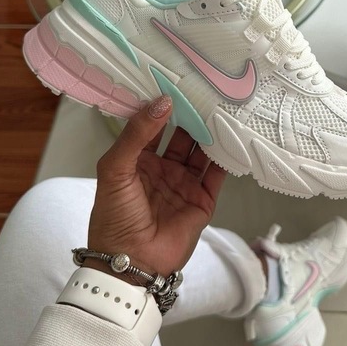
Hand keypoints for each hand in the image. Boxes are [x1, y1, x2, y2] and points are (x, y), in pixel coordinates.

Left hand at [87, 96, 226, 277]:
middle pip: (181, 135)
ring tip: (222, 108)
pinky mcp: (203, 200)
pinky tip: (232, 137)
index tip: (175, 82)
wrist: (132, 263)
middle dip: (191, 116)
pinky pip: (217, 174)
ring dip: (210, 133)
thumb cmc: (114, 217)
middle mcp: (163, 169)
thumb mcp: (114, 169)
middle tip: (205, 90)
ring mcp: (184, 184)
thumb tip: (162, 103)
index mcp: (137, 161)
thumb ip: (136, 134)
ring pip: (201, 151)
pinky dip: (226, 157)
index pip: (153, 126)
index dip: (162, 107)